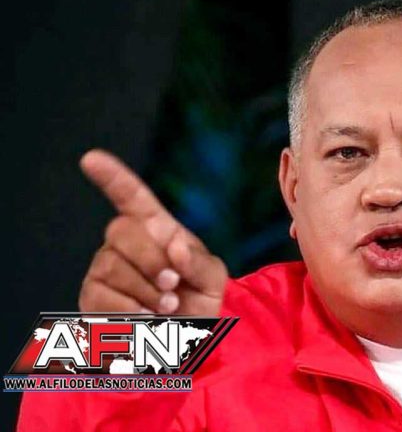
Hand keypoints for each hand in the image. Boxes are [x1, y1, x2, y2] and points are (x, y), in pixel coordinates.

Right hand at [78, 149, 226, 314]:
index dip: (113, 177)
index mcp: (157, 229)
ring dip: (144, 291)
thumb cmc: (200, 301)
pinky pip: (100, 296)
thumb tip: (174, 247)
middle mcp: (125, 244)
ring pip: (111, 267)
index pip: (132, 197)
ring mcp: (105, 269)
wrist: (189, 339)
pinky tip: (145, 320)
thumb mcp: (214, 279)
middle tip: (172, 286)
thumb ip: (200, 262)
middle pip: (120, 231)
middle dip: (150, 259)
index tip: (91, 158)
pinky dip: (129, 310)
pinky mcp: (92, 298)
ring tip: (167, 307)